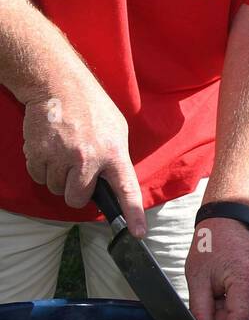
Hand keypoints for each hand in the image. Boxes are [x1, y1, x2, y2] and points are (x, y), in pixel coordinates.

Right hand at [22, 76, 145, 236]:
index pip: (127, 190)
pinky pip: (38, 177)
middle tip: (76, 171)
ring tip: (63, 151)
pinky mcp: (38, 154)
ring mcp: (61, 157)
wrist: (59, 85)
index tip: (137, 234)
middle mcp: (88, 158)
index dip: (133, 215)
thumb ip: (115, 158)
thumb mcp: (116, 129)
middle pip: (77, 199)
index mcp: (113, 152)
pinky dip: (42, 168)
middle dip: (75, 191)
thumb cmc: (91, 107)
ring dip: (58, 177)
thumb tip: (113, 183)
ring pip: (55, 189)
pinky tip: (50, 148)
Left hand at [186, 219, 248, 319]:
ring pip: (247, 310)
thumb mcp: (197, 278)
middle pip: (242, 315)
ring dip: (229, 308)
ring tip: (218, 287)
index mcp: (245, 277)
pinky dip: (237, 301)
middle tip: (208, 298)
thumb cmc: (210, 246)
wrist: (228, 222)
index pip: (239, 317)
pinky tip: (228, 286)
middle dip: (222, 316)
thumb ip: (200, 311)